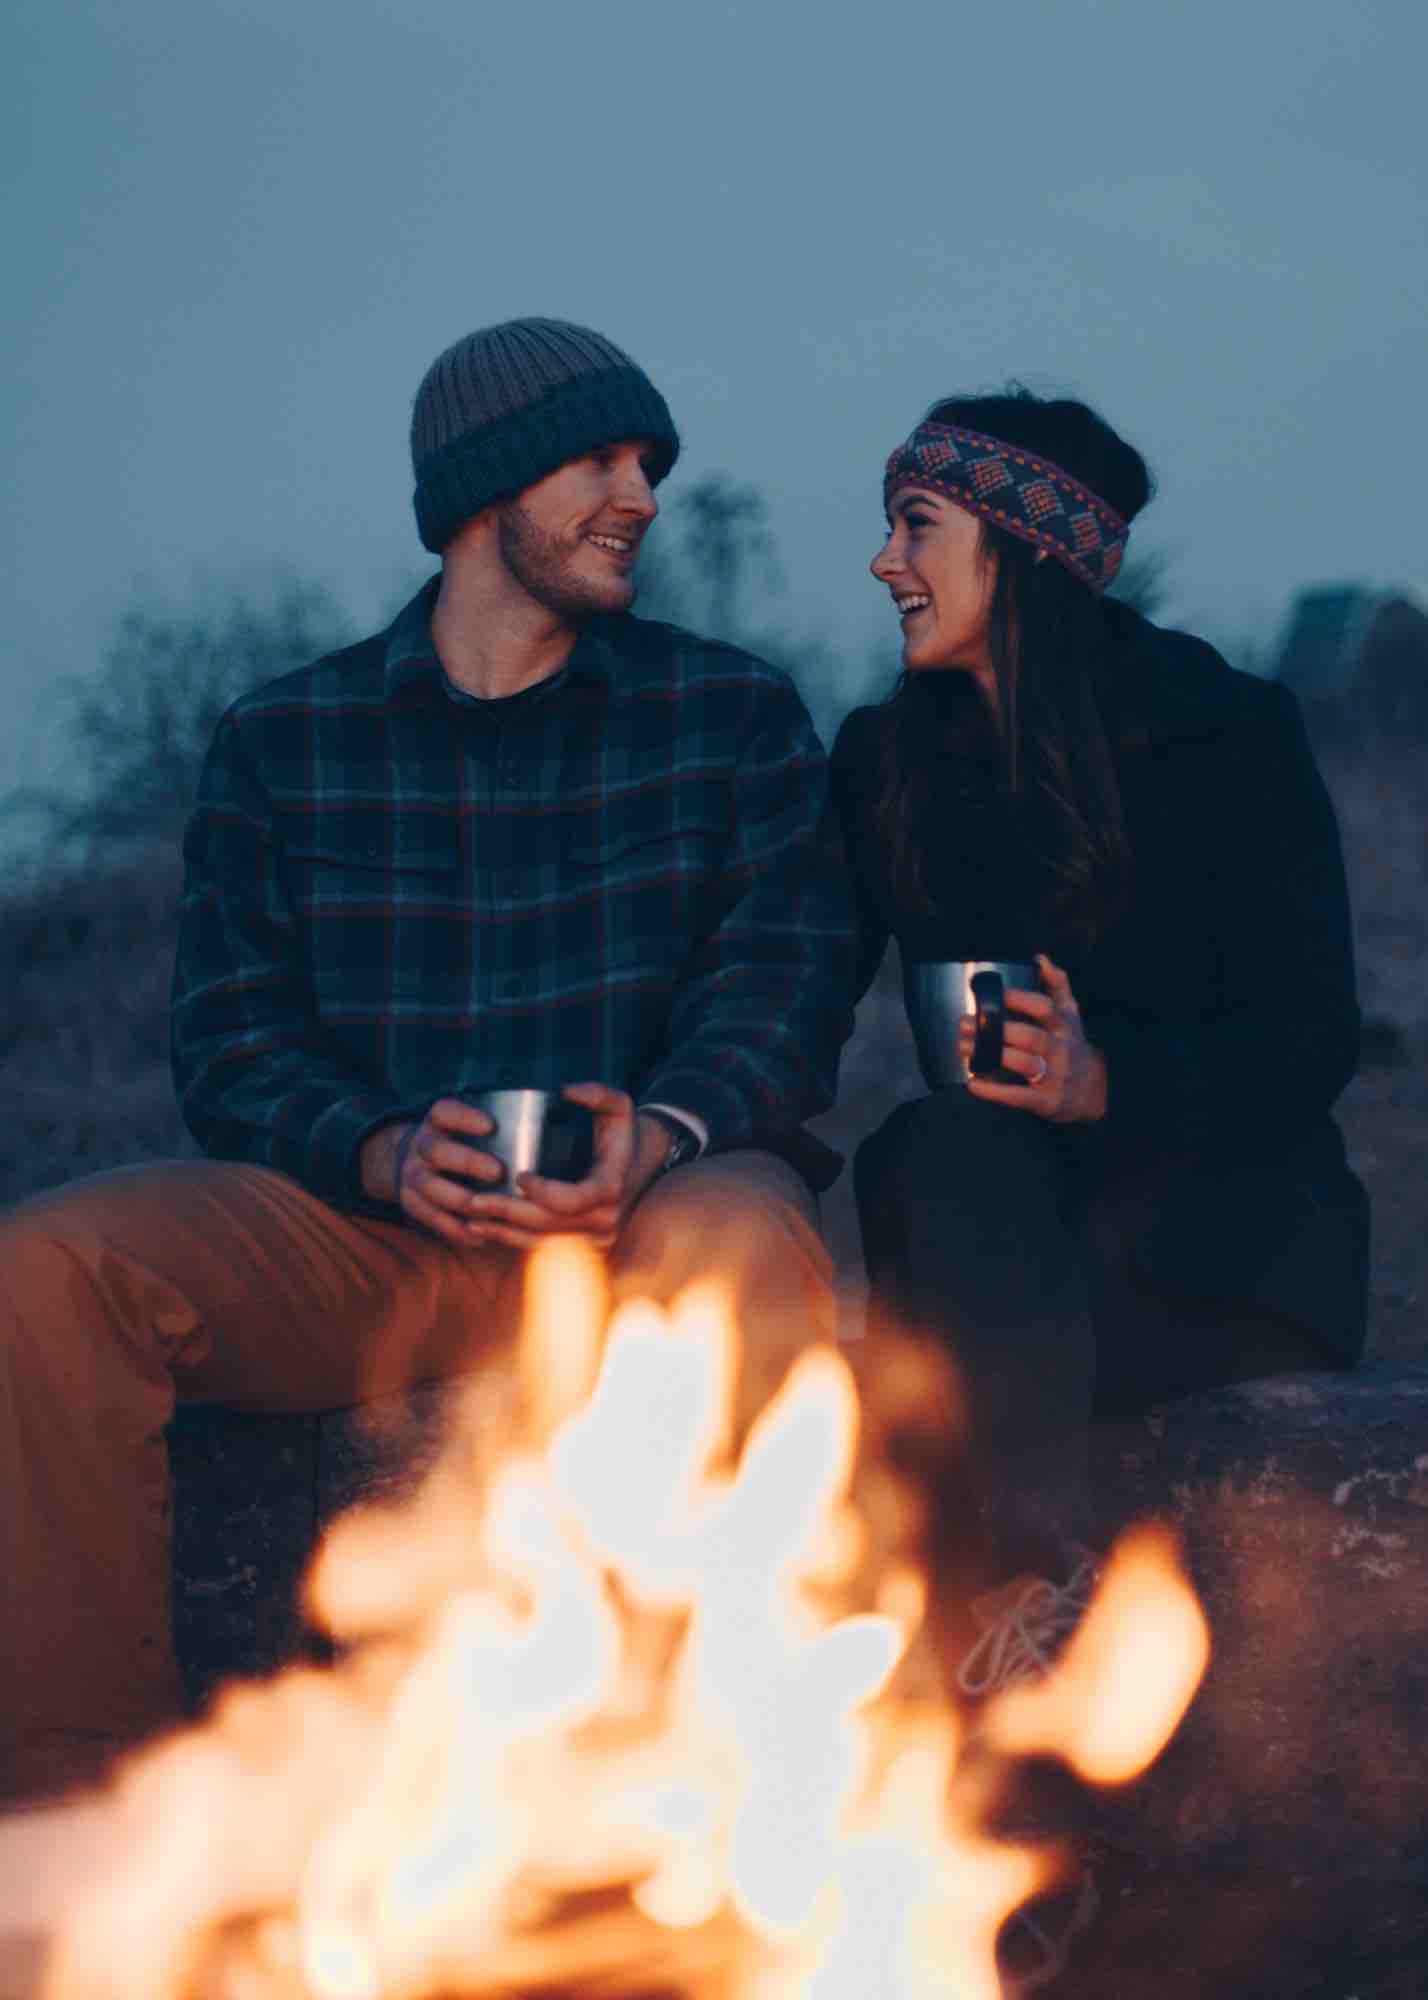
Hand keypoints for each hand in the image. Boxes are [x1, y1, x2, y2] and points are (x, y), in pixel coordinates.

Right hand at [360, 1097, 505, 1246]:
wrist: (416, 1161)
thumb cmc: (462, 1142)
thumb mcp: (469, 1125)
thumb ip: (500, 1125)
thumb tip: (554, 1117)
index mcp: (438, 1121)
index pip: (444, 1112)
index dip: (464, 1118)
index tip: (491, 1126)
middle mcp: (421, 1145)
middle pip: (437, 1151)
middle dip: (467, 1162)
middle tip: (498, 1171)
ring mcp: (412, 1174)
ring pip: (429, 1187)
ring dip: (460, 1199)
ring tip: (488, 1210)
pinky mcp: (411, 1202)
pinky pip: (429, 1217)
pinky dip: (454, 1229)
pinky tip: (479, 1237)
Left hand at [456, 1083, 654, 1250]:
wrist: (646, 1163)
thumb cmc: (623, 1131)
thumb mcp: (619, 1104)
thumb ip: (597, 1093)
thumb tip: (565, 1091)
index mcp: (611, 1188)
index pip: (571, 1200)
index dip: (542, 1192)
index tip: (517, 1175)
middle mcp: (606, 1221)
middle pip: (549, 1226)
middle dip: (509, 1214)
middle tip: (475, 1200)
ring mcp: (597, 1239)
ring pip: (543, 1243)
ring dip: (504, 1232)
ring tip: (471, 1217)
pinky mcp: (585, 1247)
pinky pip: (545, 1248)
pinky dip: (513, 1240)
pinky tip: (486, 1228)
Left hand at [962, 953, 1107, 1124]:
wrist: (1095, 1090)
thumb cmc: (1072, 1046)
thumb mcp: (1071, 1015)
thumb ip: (1057, 985)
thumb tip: (1040, 958)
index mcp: (1064, 1026)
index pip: (1045, 1008)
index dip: (1019, 999)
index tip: (991, 995)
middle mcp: (1061, 1049)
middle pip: (1029, 1036)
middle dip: (995, 1030)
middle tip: (965, 1023)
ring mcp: (1055, 1076)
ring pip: (1023, 1063)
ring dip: (990, 1055)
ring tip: (963, 1047)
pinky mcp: (1046, 1101)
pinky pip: (1019, 1096)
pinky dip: (995, 1091)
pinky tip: (973, 1083)